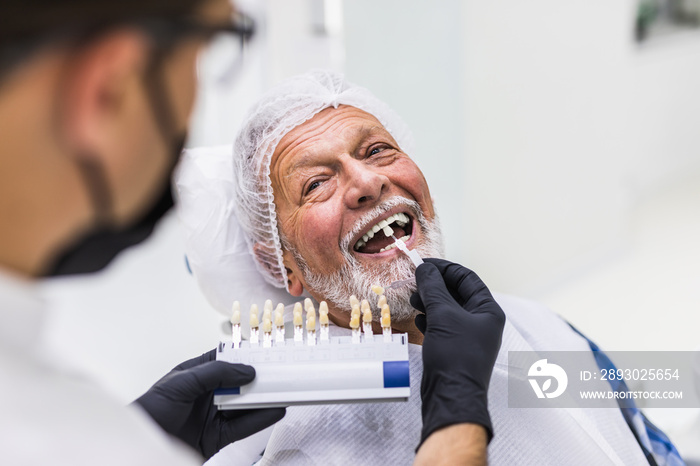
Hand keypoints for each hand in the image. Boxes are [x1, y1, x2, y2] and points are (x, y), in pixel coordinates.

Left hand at [134, 350, 285, 458]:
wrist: (141, 448)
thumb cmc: (151, 411)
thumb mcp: (181, 384)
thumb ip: (215, 373)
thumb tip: (247, 371)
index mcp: (196, 375)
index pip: (225, 360)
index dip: (245, 354)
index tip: (266, 350)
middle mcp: (207, 394)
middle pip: (240, 383)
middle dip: (260, 377)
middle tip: (282, 370)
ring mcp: (214, 415)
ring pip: (246, 404)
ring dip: (265, 398)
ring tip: (285, 389)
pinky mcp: (218, 437)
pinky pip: (244, 426)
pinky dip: (262, 418)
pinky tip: (276, 410)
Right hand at [410, 258, 505, 447]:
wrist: (451, 396)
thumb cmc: (454, 355)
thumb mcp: (443, 316)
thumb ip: (433, 288)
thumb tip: (424, 268)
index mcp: (488, 310)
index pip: (467, 278)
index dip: (444, 268)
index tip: (422, 264)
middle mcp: (481, 321)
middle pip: (456, 292)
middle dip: (434, 285)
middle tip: (413, 280)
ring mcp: (468, 336)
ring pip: (447, 309)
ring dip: (429, 301)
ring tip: (413, 299)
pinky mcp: (455, 348)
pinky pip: (442, 325)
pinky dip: (430, 318)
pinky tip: (419, 319)